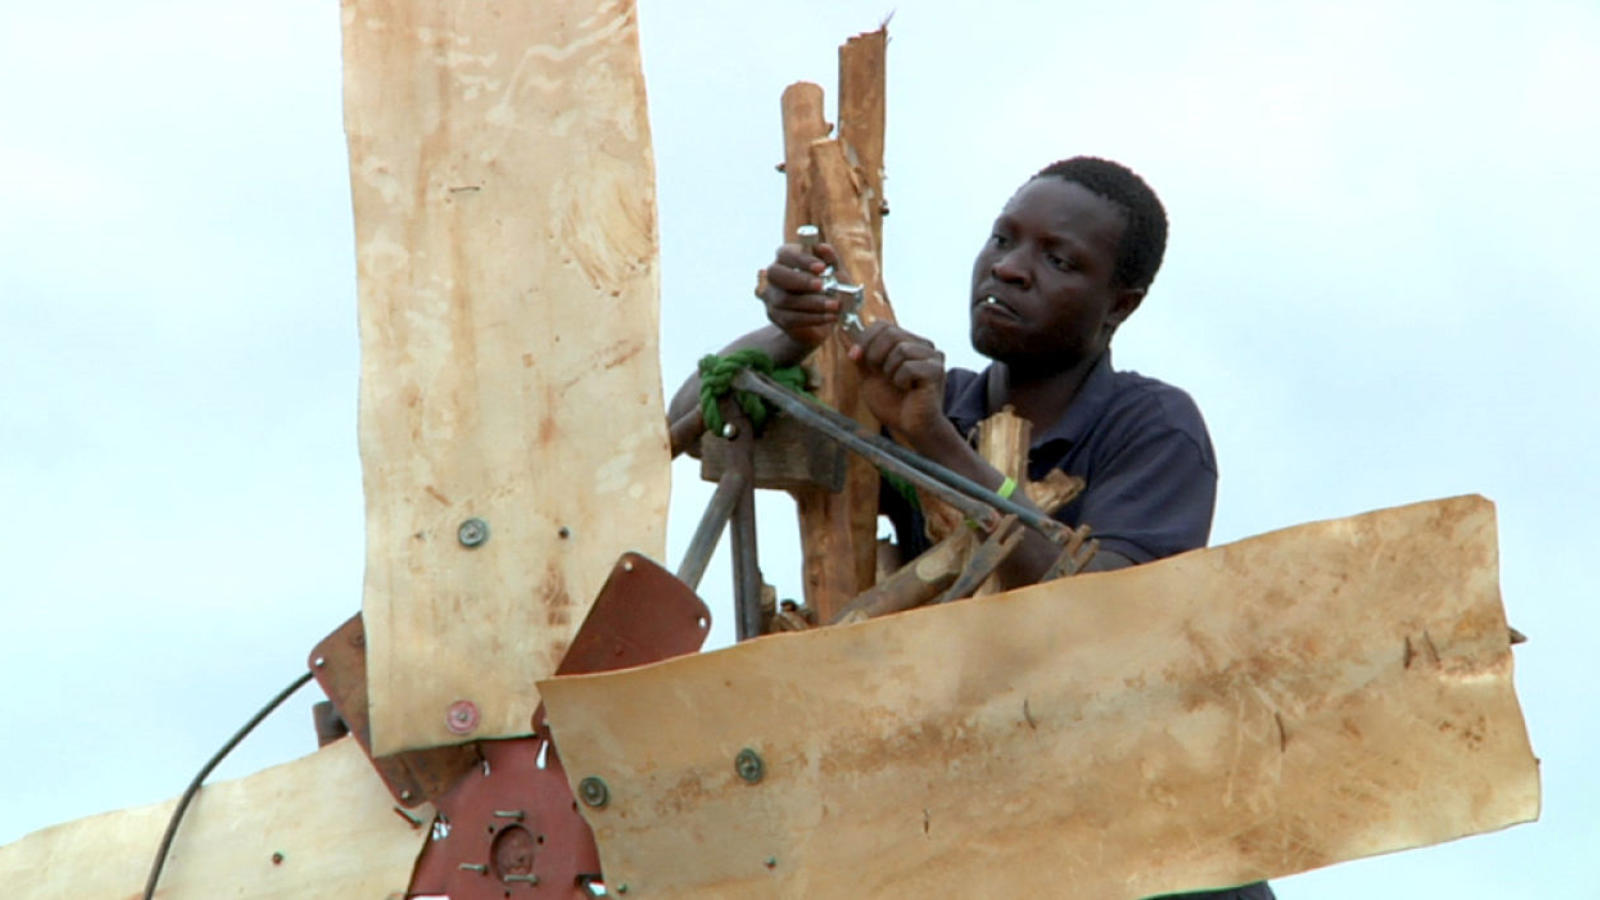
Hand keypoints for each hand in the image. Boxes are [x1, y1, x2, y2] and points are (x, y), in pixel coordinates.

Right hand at [759, 241, 844, 348]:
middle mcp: (774, 276)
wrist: (824, 316)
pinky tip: (829, 317)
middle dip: (800, 280)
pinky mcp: (776, 316)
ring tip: (834, 305)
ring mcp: (771, 297)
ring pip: (785, 299)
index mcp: (785, 258)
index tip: (821, 267)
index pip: (785, 253)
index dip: (802, 259)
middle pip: (775, 274)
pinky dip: (813, 318)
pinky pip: (791, 318)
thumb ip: (830, 260)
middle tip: (822, 286)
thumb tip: (824, 248)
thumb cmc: (828, 286)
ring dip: (812, 303)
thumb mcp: (834, 272)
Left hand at [848, 321, 950, 447]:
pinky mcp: (937, 370)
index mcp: (906, 342)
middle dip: (875, 354)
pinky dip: (901, 380)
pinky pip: (909, 367)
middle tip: (877, 373)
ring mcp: (932, 356)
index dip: (865, 338)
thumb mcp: (868, 376)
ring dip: (889, 371)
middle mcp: (921, 345)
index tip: (855, 356)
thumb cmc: (892, 403)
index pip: (882, 325)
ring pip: (901, 349)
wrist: (910, 427)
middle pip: (891, 332)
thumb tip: (841, 331)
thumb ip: (859, 355)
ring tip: (896, 384)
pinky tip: (908, 390)